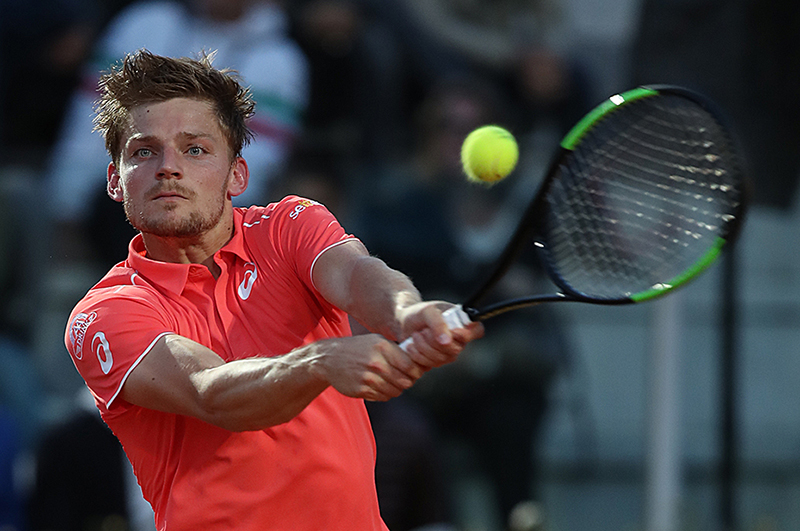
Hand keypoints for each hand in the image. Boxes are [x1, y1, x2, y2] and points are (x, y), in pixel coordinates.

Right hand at [310, 334, 425, 401]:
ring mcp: (368, 377)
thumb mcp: (377, 341)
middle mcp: (376, 362)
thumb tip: (420, 363)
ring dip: (396, 389)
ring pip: (395, 391)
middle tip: (404, 379)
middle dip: (408, 382)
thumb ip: (397, 351)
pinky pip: (383, 397)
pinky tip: (378, 386)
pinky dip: (384, 394)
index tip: (415, 373)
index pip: (410, 366)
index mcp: (383, 347)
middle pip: (405, 381)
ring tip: (390, 382)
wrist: (330, 358)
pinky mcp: (361, 390)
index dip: (416, 372)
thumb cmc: (358, 348)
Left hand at [397, 302, 484, 368]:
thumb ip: (438, 323)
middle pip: (455, 349)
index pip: (477, 330)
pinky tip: (412, 345)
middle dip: (434, 341)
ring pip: (441, 358)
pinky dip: (418, 355)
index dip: (468, 334)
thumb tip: (447, 342)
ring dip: (423, 347)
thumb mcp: (427, 311)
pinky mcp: (437, 361)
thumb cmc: (419, 313)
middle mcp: (459, 339)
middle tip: (424, 330)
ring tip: (416, 335)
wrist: (404, 322)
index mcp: (462, 322)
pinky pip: (430, 364)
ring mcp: (449, 352)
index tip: (454, 331)